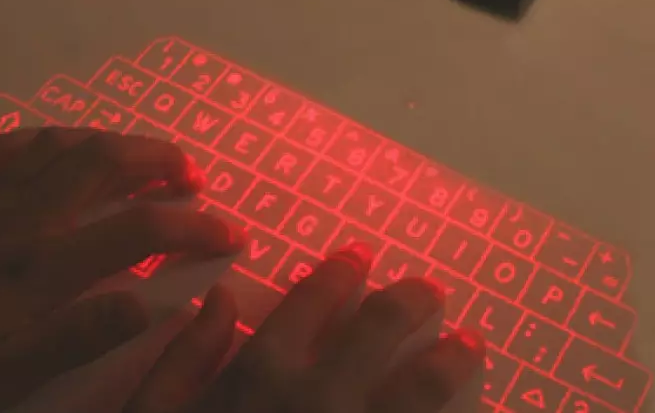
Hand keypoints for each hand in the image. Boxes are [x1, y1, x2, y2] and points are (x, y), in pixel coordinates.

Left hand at [0, 128, 245, 411]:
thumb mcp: (6, 377)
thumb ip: (77, 339)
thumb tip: (148, 305)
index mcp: (40, 267)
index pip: (139, 231)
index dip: (196, 227)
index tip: (232, 234)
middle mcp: (20, 219)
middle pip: (105, 163)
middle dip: (162, 161)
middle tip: (196, 175)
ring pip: (64, 145)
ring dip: (118, 142)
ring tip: (151, 155)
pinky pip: (10, 145)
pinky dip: (52, 138)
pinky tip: (73, 145)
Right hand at [122, 244, 484, 412]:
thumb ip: (184, 359)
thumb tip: (222, 298)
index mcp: (260, 377)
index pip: (312, 302)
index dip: (339, 273)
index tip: (359, 256)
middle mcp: (319, 399)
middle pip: (380, 329)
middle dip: (410, 300)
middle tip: (431, 289)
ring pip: (421, 388)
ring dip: (449, 360)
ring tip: (471, 344)